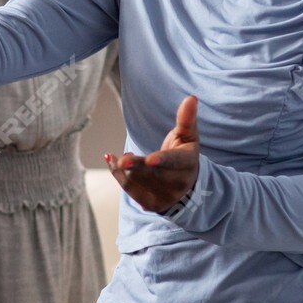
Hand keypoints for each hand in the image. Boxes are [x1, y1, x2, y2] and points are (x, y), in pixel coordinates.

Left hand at [105, 95, 200, 214]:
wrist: (185, 186)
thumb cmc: (183, 154)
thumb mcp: (187, 136)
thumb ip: (186, 118)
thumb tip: (191, 97)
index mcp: (188, 163)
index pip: (175, 161)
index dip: (162, 160)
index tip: (150, 159)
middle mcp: (179, 183)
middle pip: (153, 174)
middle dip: (137, 167)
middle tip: (122, 160)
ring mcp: (165, 196)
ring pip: (138, 181)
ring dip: (124, 168)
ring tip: (118, 157)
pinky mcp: (151, 204)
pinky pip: (129, 190)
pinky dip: (117, 175)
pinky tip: (111, 161)